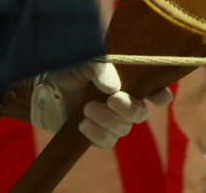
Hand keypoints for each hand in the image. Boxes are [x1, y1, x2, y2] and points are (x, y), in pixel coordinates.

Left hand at [31, 63, 174, 148]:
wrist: (44, 88)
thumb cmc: (70, 69)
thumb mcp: (85, 62)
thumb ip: (100, 69)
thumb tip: (114, 88)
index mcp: (128, 81)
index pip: (154, 90)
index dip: (161, 95)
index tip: (160, 97)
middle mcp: (124, 102)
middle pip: (140, 113)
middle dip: (128, 108)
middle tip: (111, 100)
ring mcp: (112, 121)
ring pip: (124, 128)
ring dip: (107, 119)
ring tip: (87, 108)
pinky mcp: (98, 136)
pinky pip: (107, 142)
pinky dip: (97, 133)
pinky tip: (82, 123)